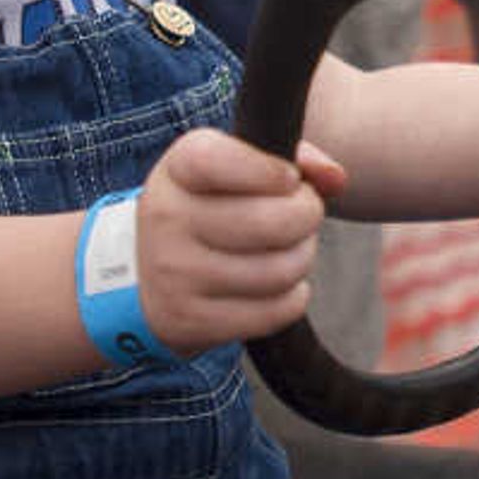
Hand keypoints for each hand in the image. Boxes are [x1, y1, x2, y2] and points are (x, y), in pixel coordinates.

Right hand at [138, 127, 341, 350]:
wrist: (143, 275)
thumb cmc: (209, 209)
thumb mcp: (234, 169)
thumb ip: (291, 159)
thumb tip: (336, 178)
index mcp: (178, 169)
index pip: (224, 161)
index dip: (272, 171)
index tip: (289, 179)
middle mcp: (168, 218)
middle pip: (273, 222)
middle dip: (308, 216)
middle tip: (303, 215)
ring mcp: (175, 273)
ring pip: (280, 271)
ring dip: (302, 259)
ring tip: (290, 250)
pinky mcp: (191, 319)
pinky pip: (274, 312)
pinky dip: (292, 299)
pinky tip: (278, 286)